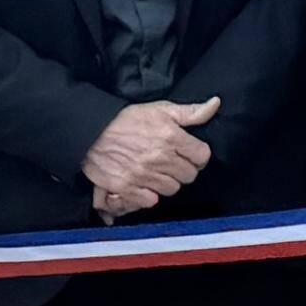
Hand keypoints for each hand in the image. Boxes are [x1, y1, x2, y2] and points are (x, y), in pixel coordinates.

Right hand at [82, 98, 216, 215]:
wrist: (90, 132)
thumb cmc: (126, 120)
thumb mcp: (160, 109)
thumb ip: (190, 112)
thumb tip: (215, 104)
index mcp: (171, 137)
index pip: (202, 156)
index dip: (198, 156)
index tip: (191, 155)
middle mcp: (159, 158)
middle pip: (189, 175)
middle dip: (184, 170)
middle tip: (173, 164)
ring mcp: (142, 174)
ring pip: (172, 189)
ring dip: (168, 182)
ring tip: (158, 173)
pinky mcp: (126, 187)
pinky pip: (150, 200)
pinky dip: (149, 195)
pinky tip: (145, 184)